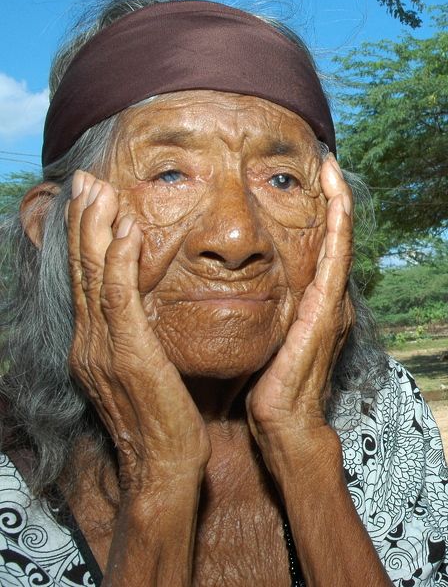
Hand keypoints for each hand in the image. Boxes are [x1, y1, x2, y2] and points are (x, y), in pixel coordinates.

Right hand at [67, 171, 209, 490]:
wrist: (164, 466)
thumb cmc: (165, 422)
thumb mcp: (148, 374)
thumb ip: (142, 342)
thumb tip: (150, 318)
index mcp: (96, 346)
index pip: (87, 282)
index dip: (88, 240)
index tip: (94, 203)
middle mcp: (90, 343)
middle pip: (81, 270)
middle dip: (84, 222)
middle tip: (87, 181)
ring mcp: (103, 348)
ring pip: (93, 276)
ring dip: (96, 228)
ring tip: (101, 190)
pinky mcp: (127, 354)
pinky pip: (118, 298)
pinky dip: (118, 260)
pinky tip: (124, 231)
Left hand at [246, 156, 354, 450]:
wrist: (286, 425)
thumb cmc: (271, 390)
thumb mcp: (268, 342)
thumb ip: (269, 316)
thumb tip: (245, 295)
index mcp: (320, 306)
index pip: (324, 251)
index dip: (322, 216)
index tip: (312, 186)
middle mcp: (334, 299)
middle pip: (338, 239)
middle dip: (335, 199)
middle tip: (327, 162)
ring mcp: (335, 302)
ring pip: (341, 241)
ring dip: (338, 203)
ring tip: (332, 170)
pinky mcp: (328, 307)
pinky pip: (336, 254)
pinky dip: (338, 223)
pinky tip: (335, 198)